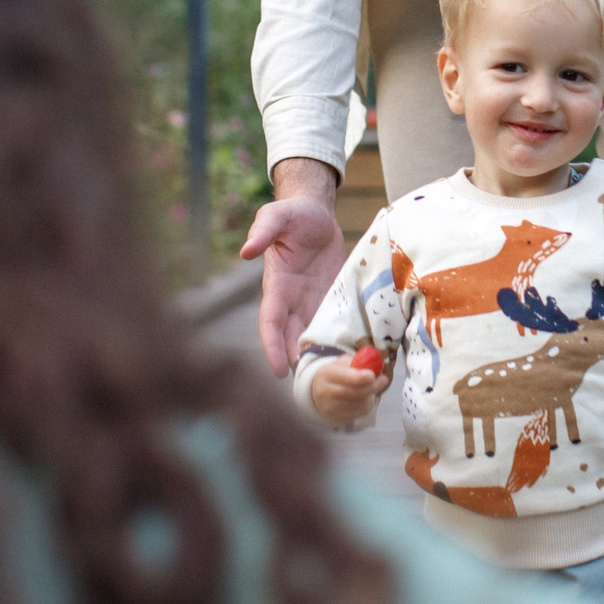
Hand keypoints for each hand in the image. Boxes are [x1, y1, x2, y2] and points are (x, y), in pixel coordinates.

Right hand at [238, 157, 346, 373]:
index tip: (277, 370)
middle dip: (300, 363)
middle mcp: (293, 301)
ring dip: (322, 357)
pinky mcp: (333, 299)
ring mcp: (313, 302)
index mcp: (276, 286)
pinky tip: (357, 359)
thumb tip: (246, 251)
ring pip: (314, 337)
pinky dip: (342, 341)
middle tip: (313, 390)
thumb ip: (263, 231)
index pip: (270, 322)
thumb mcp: (276, 216)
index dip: (272, 346)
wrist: (316, 213)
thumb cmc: (292, 213)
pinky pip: (336, 324)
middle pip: (292, 339)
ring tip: (337, 383)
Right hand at [308, 347, 390, 426]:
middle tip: (384, 379)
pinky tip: (365, 397)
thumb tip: (376, 365)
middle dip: (373, 386)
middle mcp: (325, 392)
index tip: (373, 375)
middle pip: (354, 392)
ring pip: (360, 403)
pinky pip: (360, 412)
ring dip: (371, 395)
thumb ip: (358, 362)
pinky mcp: (337, 418)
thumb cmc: (337, 373)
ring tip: (371, 387)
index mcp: (326, 374)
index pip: (344, 377)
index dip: (360, 377)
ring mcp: (330, 408)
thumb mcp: (343, 363)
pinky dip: (367, 404)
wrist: (319, 391)